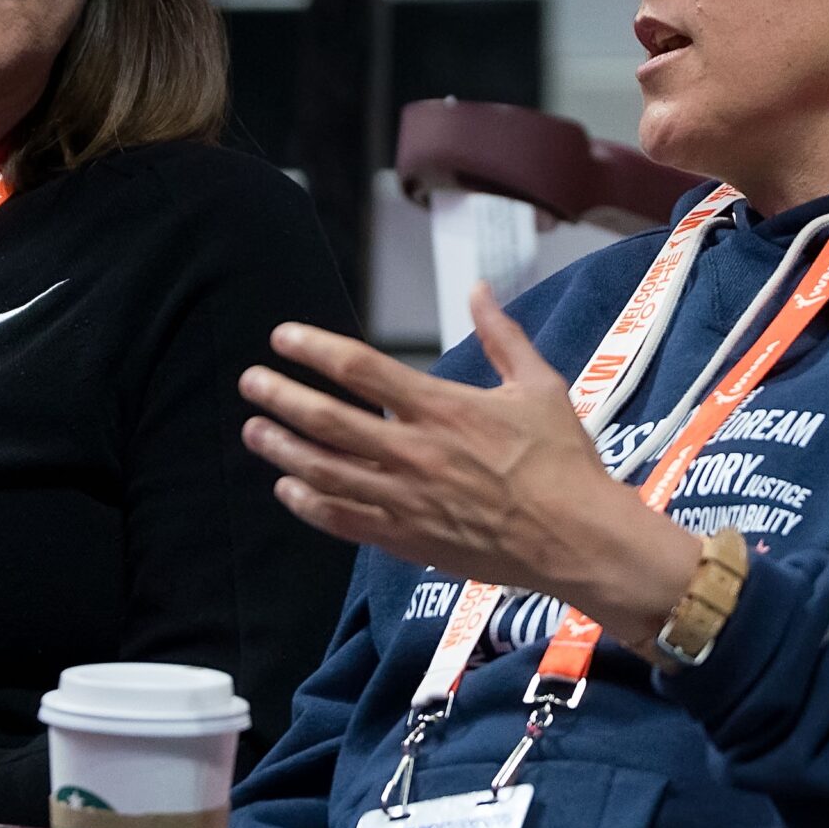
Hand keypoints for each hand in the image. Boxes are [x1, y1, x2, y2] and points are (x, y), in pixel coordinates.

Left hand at [239, 282, 698, 640]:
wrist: (577, 539)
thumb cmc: (564, 461)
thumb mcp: (539, 386)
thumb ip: (502, 335)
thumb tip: (480, 288)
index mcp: (443, 408)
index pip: (361, 370)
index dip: (314, 349)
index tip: (282, 336)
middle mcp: (415, 452)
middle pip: (328, 420)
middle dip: (282, 398)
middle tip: (250, 382)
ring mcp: (407, 499)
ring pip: (326, 472)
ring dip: (284, 450)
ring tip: (255, 430)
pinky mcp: (409, 539)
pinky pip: (346, 520)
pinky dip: (310, 504)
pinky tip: (287, 490)